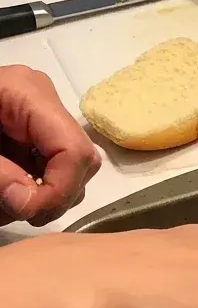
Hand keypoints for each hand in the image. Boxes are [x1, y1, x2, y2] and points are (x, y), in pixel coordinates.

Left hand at [0, 65, 99, 226]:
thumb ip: (0, 172)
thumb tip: (28, 204)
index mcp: (31, 95)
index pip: (76, 151)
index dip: (60, 190)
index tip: (27, 211)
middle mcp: (44, 103)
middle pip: (80, 161)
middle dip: (55, 195)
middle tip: (17, 211)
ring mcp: (38, 116)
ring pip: (70, 168)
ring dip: (43, 196)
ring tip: (5, 204)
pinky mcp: (27, 129)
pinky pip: (47, 164)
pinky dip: (32, 187)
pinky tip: (7, 192)